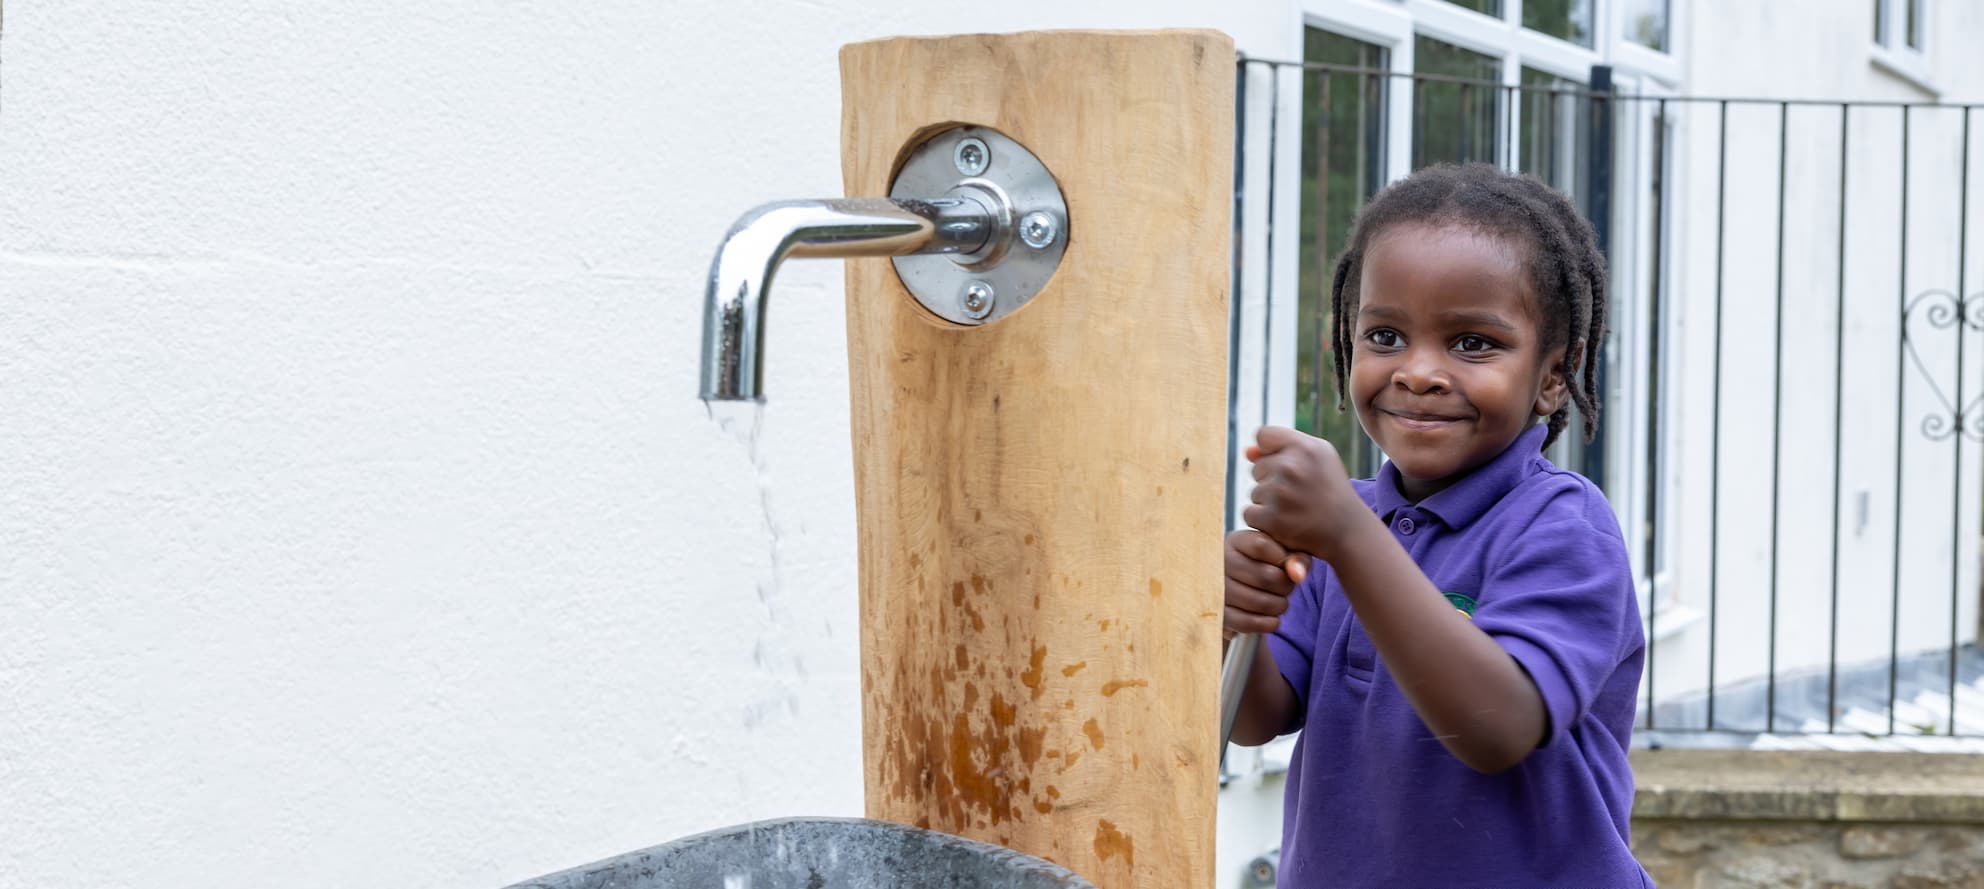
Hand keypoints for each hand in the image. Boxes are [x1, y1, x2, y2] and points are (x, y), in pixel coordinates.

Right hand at [1223, 529, 1310, 639]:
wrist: (1239, 588)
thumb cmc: (1267, 565)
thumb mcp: (1283, 554)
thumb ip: (1297, 558)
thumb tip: (1297, 574)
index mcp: (1236, 542)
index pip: (1261, 546)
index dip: (1282, 558)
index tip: (1286, 565)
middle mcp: (1221, 562)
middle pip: (1267, 577)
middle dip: (1286, 586)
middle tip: (1286, 587)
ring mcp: (1218, 589)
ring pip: (1261, 602)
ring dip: (1280, 605)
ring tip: (1279, 600)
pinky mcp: (1219, 614)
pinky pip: (1248, 623)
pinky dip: (1268, 623)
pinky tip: (1272, 618)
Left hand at [1243, 426, 1362, 562]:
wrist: (1346, 531)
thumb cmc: (1330, 489)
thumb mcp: (1319, 457)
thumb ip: (1283, 447)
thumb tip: (1246, 452)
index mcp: (1305, 447)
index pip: (1263, 435)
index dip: (1269, 450)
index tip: (1285, 464)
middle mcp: (1291, 467)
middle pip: (1256, 467)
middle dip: (1271, 479)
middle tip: (1298, 492)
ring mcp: (1280, 494)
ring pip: (1254, 492)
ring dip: (1268, 502)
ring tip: (1296, 508)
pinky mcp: (1272, 519)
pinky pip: (1250, 514)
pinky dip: (1263, 521)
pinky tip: (1286, 522)